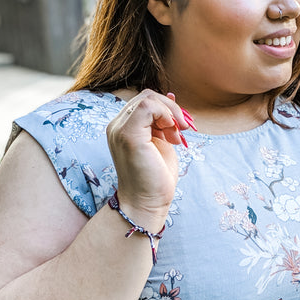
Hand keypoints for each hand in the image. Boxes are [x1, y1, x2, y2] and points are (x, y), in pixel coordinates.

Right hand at [106, 89, 188, 223]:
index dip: (166, 109)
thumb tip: (171, 96)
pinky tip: (172, 135)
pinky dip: (166, 115)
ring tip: (176, 136)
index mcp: (124, 127)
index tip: (179, 130)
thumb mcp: (162, 142)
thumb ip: (163, 121)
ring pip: (148, 98)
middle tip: (183, 131)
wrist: (147, 204)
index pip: (145, 101)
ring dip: (171, 114)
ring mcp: (119, 129)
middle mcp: (117, 126)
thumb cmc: (155, 179)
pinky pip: (147, 106)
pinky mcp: (128, 135)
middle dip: (171, 110)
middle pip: (147, 96)